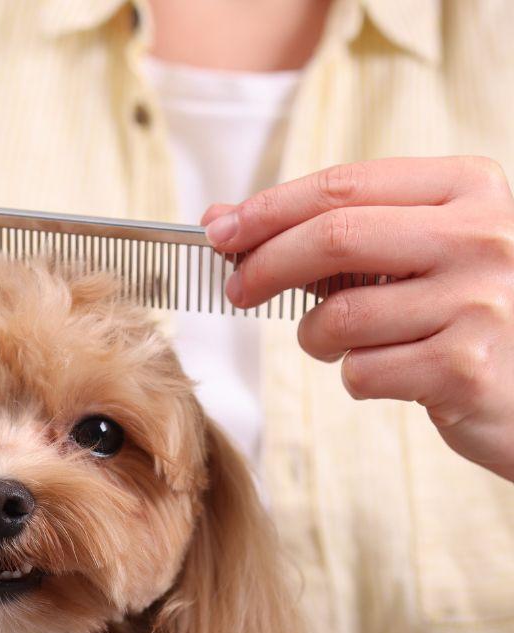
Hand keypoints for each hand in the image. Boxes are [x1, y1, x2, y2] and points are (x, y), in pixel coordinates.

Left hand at [202, 156, 513, 480]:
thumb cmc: (468, 314)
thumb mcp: (424, 253)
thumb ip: (337, 233)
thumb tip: (225, 222)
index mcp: (470, 189)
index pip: (345, 185)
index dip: (269, 208)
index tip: (219, 229)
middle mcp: (482, 235)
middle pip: (334, 236)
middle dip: (267, 264)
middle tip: (236, 289)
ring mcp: (478, 301)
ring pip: (339, 316)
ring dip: (317, 338)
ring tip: (345, 343)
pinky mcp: (463, 368)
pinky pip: (361, 372)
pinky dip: (355, 377)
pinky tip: (392, 373)